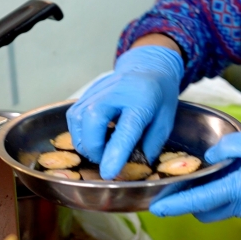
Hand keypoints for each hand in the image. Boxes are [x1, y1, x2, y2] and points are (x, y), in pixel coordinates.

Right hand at [67, 44, 183, 179]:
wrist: (149, 66)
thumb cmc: (160, 96)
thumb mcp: (166, 121)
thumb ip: (151, 144)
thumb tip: (137, 167)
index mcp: (142, 99)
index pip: (126, 128)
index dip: (115, 153)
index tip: (108, 173)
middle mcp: (118, 90)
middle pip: (93, 118)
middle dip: (93, 147)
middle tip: (104, 159)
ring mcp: (100, 88)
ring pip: (78, 117)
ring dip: (84, 141)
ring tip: (99, 149)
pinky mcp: (88, 91)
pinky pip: (74, 114)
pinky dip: (79, 131)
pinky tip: (92, 137)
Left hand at [149, 129, 240, 222]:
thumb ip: (228, 147)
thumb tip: (209, 160)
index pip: (200, 201)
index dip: (176, 205)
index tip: (156, 207)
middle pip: (205, 211)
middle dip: (190, 202)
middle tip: (182, 183)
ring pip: (221, 208)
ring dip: (211, 196)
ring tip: (213, 173)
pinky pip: (236, 206)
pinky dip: (229, 194)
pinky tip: (238, 176)